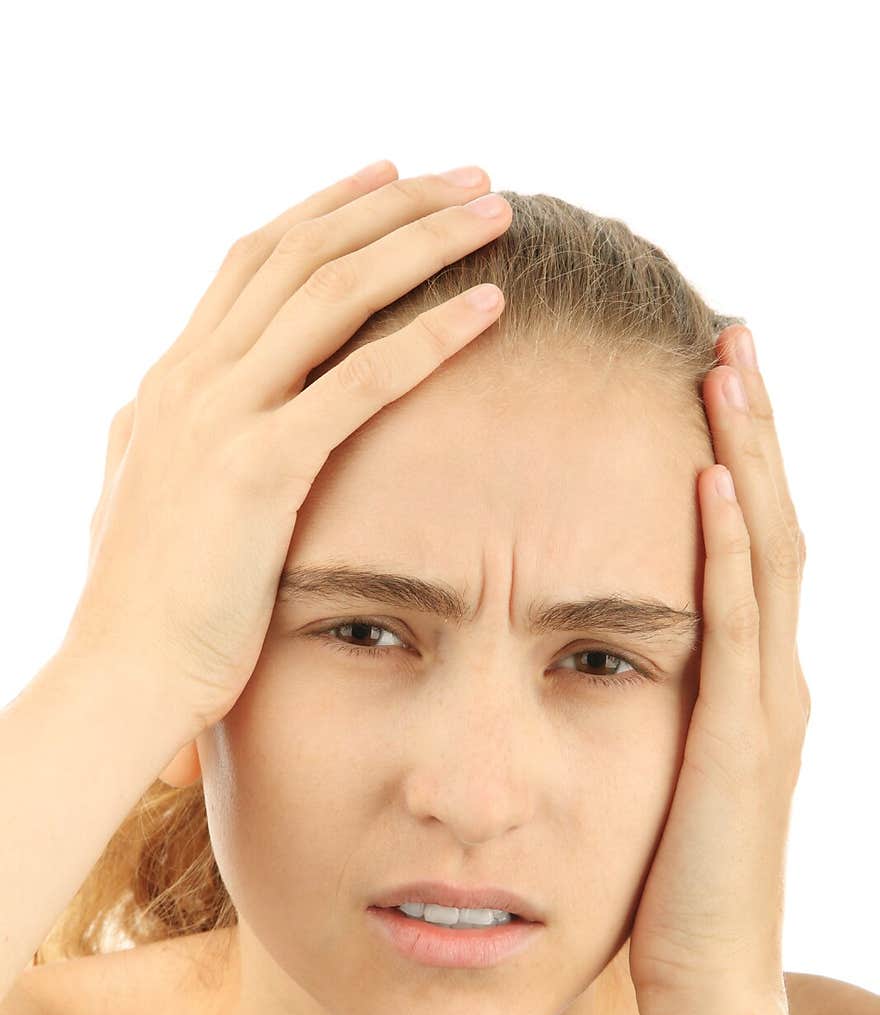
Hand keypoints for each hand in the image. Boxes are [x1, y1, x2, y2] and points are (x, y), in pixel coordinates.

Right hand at [64, 161, 512, 741]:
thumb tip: (149, 405)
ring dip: (423, 242)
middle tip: (470, 176)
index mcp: (173, 381)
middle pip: (303, 253)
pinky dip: (430, 337)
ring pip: (334, 294)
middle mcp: (194, 379)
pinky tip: (490, 310)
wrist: (122, 674)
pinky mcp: (258, 470)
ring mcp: (222, 417)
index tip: (391, 176)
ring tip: (496, 213)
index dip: (327, 209)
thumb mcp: (139, 495)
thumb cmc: (143, 605)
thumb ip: (155, 436)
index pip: (255, 260)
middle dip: (393, 202)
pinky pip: (359, 383)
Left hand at [627, 327, 809, 1014]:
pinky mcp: (742, 738)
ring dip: (747, 454)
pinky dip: (726, 546)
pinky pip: (737, 622)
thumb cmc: (664, 887)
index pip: (744, 544)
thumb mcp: (651, 773)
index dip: (733, 457)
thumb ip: (640, 706)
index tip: (701, 378)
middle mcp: (773, 676)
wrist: (704, 982)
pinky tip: (706, 478)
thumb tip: (583, 655)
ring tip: (724, 363)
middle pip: (767, 521)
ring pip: (764, 550)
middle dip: (751, 426)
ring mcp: (768, 702)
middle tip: (725, 334)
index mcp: (748, 680)